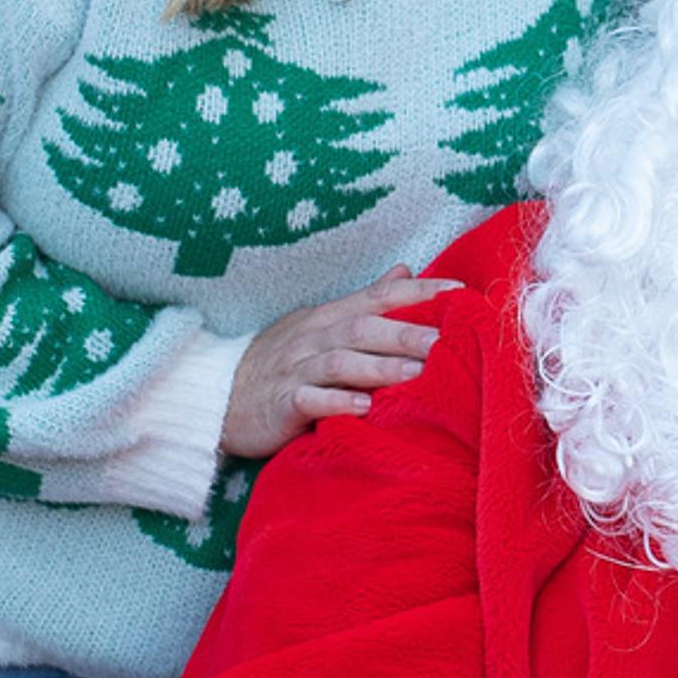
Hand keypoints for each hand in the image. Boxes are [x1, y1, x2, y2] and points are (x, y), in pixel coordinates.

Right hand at [219, 268, 455, 456]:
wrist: (217, 397)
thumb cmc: (280, 362)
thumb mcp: (320, 324)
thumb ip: (364, 301)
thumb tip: (405, 270)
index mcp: (327, 317)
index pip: (378, 296)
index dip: (418, 291)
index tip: (459, 292)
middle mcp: (313, 338)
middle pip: (362, 327)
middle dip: (405, 331)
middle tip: (446, 339)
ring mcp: (295, 370)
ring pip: (340, 362)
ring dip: (379, 367)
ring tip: (416, 373)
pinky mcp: (280, 404)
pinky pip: (309, 400)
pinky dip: (336, 402)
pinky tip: (364, 407)